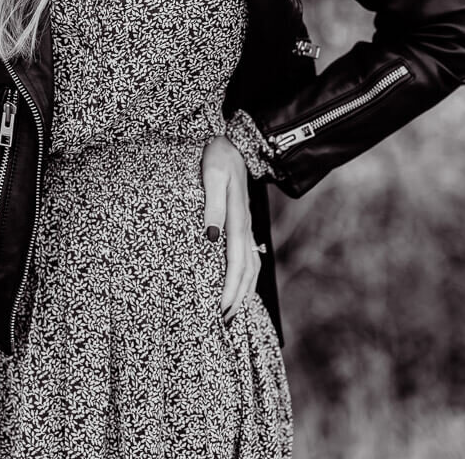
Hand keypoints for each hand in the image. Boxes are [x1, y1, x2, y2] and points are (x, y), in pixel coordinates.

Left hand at [200, 134, 261, 322]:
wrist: (236, 142)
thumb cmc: (219, 157)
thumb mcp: (212, 176)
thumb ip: (213, 205)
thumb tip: (211, 237)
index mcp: (237, 218)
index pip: (235, 261)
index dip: (229, 288)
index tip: (220, 309)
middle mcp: (245, 226)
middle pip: (247, 270)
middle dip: (237, 297)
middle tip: (226, 321)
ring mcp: (247, 225)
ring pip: (252, 265)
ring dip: (245, 290)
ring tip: (234, 311)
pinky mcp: (244, 223)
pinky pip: (250, 256)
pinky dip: (248, 276)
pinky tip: (242, 285)